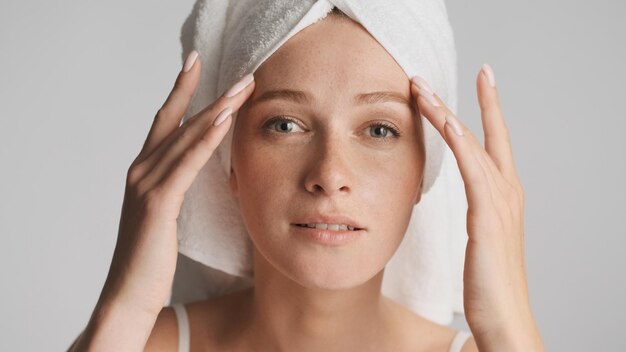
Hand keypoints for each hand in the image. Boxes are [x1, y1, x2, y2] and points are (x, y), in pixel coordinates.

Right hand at [100, 51, 255, 316]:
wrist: (128, 293)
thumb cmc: (151, 256)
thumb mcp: (166, 213)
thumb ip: (177, 186)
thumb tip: (200, 170)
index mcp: (144, 170)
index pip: (166, 120)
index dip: (182, 90)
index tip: (197, 62)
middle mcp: (141, 169)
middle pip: (180, 122)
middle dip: (213, 95)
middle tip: (244, 75)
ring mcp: (146, 183)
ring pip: (186, 137)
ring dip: (217, 110)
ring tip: (243, 89)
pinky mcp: (156, 202)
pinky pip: (186, 163)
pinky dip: (206, 139)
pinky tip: (224, 121)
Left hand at [410, 65, 543, 350]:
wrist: (505, 317)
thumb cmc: (490, 284)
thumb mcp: (481, 241)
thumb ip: (478, 217)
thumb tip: (467, 210)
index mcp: (503, 197)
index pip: (494, 144)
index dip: (488, 111)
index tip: (479, 82)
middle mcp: (507, 193)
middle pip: (487, 135)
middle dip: (473, 101)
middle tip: (453, 73)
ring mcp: (500, 204)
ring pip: (473, 146)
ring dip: (448, 115)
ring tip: (423, 90)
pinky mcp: (488, 219)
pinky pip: (474, 173)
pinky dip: (463, 145)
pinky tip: (449, 125)